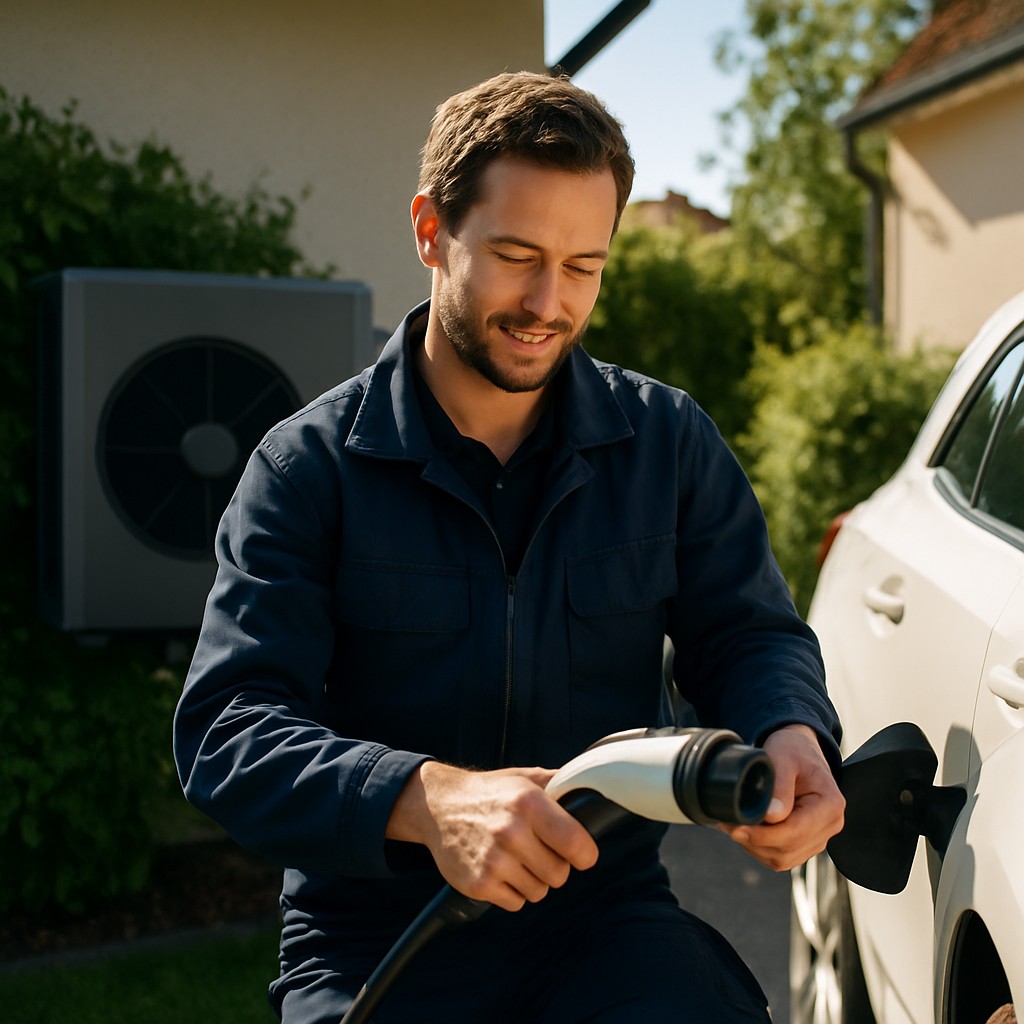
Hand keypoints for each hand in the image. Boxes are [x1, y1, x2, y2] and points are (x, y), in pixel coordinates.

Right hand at [386, 762, 598, 911]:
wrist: (438, 806)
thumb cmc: (489, 792)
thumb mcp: (524, 778)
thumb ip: (560, 783)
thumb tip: (593, 786)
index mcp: (528, 803)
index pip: (577, 844)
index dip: (585, 854)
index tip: (581, 854)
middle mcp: (511, 832)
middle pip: (560, 875)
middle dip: (555, 866)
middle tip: (538, 851)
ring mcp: (493, 861)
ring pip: (539, 892)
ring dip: (533, 880)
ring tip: (516, 858)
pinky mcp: (479, 884)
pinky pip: (516, 903)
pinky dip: (512, 891)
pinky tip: (500, 869)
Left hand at [722, 724, 844, 871]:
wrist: (799, 749)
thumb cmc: (792, 750)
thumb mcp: (784, 758)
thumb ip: (780, 786)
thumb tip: (771, 817)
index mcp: (830, 805)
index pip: (795, 832)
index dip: (764, 835)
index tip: (737, 827)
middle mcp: (830, 826)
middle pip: (788, 850)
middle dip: (754, 841)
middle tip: (727, 824)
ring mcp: (819, 838)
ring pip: (782, 859)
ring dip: (754, 847)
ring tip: (733, 825)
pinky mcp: (805, 843)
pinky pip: (780, 857)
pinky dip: (758, 848)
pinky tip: (745, 830)